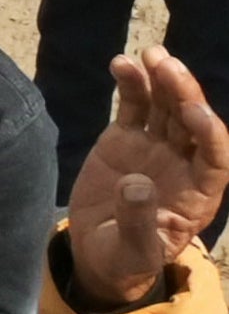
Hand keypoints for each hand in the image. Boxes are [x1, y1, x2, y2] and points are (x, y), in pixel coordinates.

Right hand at [64, 52, 228, 313]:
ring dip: (161, 80)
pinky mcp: (125, 140)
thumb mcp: (133, 253)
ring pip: (165, 107)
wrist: (98, 252)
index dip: (210, 133)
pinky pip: (133, 107)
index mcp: (198, 193)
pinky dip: (131, 85)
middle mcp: (183, 163)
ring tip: (150, 54)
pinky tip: (122, 64)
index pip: (216, 156)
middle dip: (184, 93)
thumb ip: (137, 222)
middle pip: (191, 122)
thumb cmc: (125, 259)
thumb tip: (135, 184)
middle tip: (168, 67)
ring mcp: (154, 148)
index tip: (195, 112)